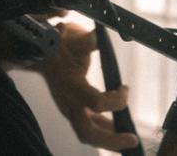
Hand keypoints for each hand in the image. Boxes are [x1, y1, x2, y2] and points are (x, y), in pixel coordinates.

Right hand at [33, 21, 138, 150]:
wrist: (43, 53)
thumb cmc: (61, 46)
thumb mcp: (75, 39)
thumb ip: (89, 40)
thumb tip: (99, 36)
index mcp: (71, 85)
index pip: (96, 102)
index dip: (116, 100)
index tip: (125, 88)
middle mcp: (68, 102)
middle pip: (87, 133)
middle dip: (111, 140)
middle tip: (132, 140)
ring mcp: (69, 109)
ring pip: (88, 134)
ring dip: (109, 138)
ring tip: (128, 138)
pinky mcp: (73, 110)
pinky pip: (89, 126)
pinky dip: (104, 129)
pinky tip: (117, 127)